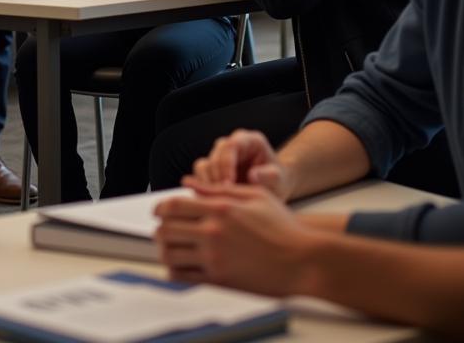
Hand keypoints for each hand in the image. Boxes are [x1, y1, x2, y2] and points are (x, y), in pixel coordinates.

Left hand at [155, 184, 312, 294]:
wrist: (304, 261)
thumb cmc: (284, 228)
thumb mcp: (253, 195)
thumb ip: (216, 190)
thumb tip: (189, 183)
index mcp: (220, 209)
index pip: (174, 206)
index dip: (160, 207)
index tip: (158, 211)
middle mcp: (213, 233)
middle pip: (166, 229)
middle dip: (159, 228)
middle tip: (162, 229)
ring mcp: (215, 258)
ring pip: (171, 254)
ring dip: (164, 249)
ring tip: (169, 247)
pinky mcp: (220, 280)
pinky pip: (184, 276)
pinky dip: (174, 271)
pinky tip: (178, 266)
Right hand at [183, 129, 290, 197]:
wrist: (273, 187)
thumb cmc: (277, 181)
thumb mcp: (279, 179)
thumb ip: (269, 175)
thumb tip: (252, 175)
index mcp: (250, 141)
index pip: (232, 145)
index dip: (227, 163)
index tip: (229, 183)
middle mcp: (232, 145)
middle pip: (215, 154)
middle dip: (217, 176)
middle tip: (222, 195)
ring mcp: (221, 156)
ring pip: (204, 164)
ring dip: (208, 183)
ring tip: (217, 200)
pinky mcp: (213, 169)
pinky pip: (201, 176)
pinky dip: (204, 188)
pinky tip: (212, 201)